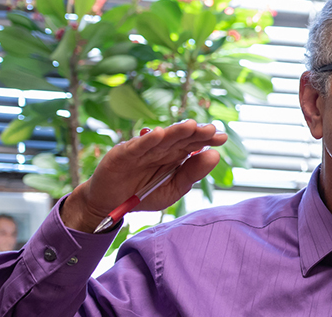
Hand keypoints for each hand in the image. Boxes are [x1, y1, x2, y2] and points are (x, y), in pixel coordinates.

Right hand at [61, 120, 227, 232]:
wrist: (110, 205)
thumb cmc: (143, 195)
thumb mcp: (172, 189)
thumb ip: (192, 174)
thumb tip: (214, 156)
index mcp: (174, 156)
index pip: (193, 144)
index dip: (207, 139)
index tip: (222, 138)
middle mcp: (160, 149)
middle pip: (180, 138)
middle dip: (195, 133)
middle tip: (211, 130)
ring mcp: (142, 150)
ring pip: (161, 139)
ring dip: (175, 131)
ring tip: (191, 126)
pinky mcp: (123, 154)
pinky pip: (137, 146)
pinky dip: (147, 141)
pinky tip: (159, 134)